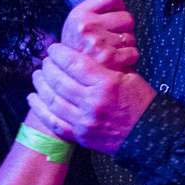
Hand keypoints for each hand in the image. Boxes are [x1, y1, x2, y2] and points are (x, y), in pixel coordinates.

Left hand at [28, 43, 154, 155]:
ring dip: (41, 85)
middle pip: (59, 80)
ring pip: (53, 100)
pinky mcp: (81, 136)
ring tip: (37, 76)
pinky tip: (33, 99)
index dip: (59, 54)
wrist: (151, 135)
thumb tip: (79, 56)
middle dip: (48, 67)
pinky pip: (54, 122)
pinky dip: (40, 109)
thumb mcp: (129, 77)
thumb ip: (104, 68)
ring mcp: (85, 121)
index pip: (74, 63)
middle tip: (45, 61)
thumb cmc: (142, 103)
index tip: (53, 48)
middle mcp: (93, 102)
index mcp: (107, 83)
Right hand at [59, 0, 139, 72]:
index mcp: (78, 14)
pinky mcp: (109, 57)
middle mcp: (85, 26)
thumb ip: (95, 10)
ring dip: (125, 46)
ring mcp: (97, 41)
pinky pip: (133, 52)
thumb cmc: (79, 51)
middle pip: (126, 17)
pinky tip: (115, 62)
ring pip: (131, 37)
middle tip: (109, 40)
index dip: (115, 8)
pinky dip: (128, 59)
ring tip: (110, 51)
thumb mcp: (77, 25)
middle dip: (122, 29)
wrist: (70, 78)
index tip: (110, 19)